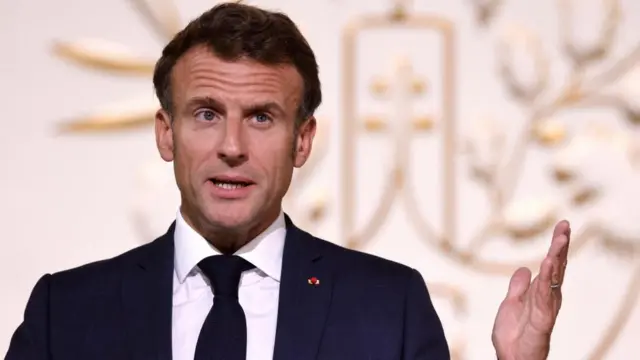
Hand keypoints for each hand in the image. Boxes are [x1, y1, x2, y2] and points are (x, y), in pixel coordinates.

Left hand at [491, 220, 570, 359]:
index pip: (551, 264)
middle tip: (565, 224)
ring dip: (557, 255)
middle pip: (556, 266)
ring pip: (554, 276)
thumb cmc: (514, 335)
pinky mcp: (542, 317)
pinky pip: (544, 293)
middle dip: (560, 245)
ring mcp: (546, 306)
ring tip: (561, 237)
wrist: (511, 358)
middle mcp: (548, 297)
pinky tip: (548, 262)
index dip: (556, 246)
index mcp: (541, 292)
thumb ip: (518, 287)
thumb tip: (523, 268)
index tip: (562, 226)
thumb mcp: (511, 303)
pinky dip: (546, 277)